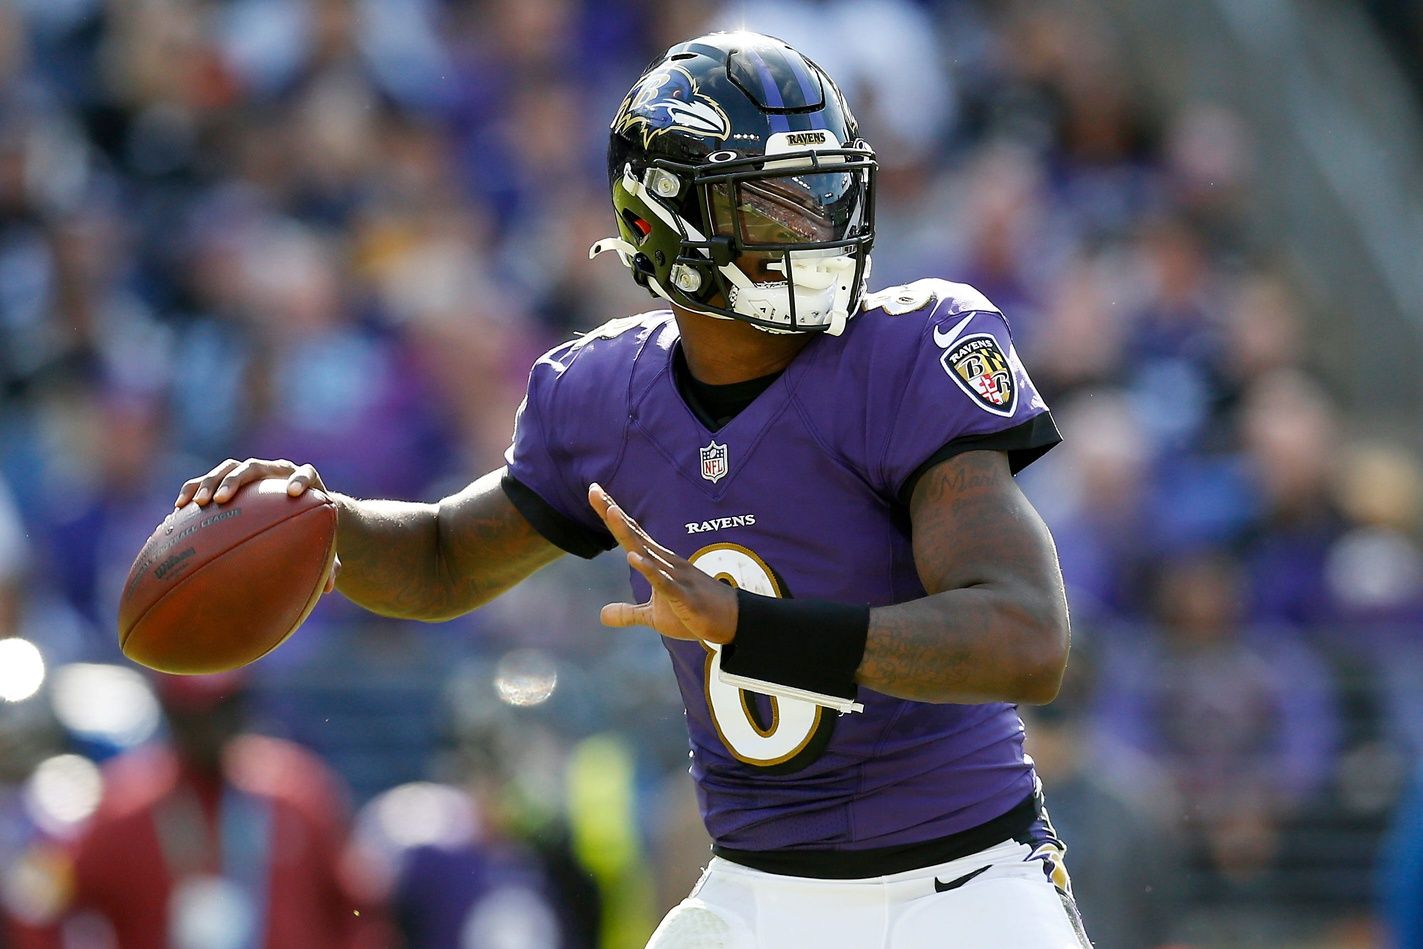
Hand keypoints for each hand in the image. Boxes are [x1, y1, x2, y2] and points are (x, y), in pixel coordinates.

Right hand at [175, 457, 340, 593]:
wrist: (299, 507)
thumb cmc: (313, 529)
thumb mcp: (321, 543)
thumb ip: (328, 562)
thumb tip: (329, 588)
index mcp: (305, 481)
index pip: (305, 473)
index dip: (300, 479)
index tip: (294, 493)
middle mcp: (277, 471)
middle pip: (256, 467)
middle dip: (237, 480)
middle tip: (223, 498)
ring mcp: (253, 472)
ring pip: (229, 468)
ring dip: (211, 482)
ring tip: (199, 503)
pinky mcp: (232, 478)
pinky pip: (208, 480)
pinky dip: (193, 489)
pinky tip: (178, 509)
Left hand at [589, 483, 737, 644]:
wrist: (732, 622)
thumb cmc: (694, 614)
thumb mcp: (654, 618)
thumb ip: (628, 614)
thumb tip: (601, 615)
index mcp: (657, 562)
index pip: (630, 535)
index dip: (611, 515)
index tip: (594, 492)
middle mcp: (664, 562)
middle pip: (633, 534)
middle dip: (613, 513)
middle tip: (593, 489)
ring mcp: (674, 577)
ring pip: (646, 551)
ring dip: (629, 532)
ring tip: (612, 512)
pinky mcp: (683, 596)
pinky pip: (663, 581)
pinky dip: (649, 570)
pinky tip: (633, 559)